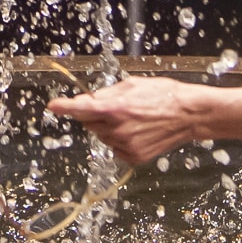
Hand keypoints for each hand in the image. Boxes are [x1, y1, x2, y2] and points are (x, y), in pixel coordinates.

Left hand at [47, 77, 214, 165]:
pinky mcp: (134, 157)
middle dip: (95, 115)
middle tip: (116, 107)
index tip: (53, 106)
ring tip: (133, 118)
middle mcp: (118, 130)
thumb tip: (87, 100)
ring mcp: (126, 146)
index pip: (81, 109)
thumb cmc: (162, 94)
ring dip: (109, 128)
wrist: (188, 115)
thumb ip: (106, 94)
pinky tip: (138, 132)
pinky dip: (120, 140)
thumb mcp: (132, 84)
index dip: (64, 107)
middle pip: (90, 123)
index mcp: (116, 108)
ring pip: (102, 136)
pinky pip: (115, 148)